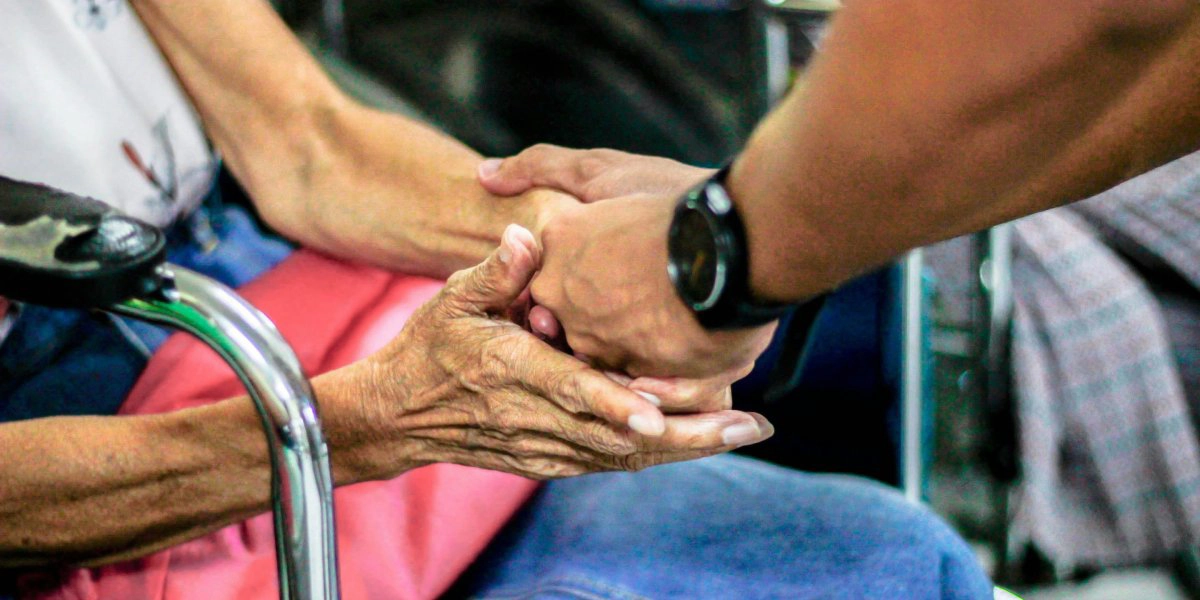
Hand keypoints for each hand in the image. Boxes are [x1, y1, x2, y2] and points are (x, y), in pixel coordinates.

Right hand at [335, 224, 772, 480]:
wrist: (395, 417)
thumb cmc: (427, 350)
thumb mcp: (452, 299)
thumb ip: (497, 271)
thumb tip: (529, 234)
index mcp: (510, 372)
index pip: (571, 390)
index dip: (616, 403)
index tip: (661, 413)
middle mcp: (531, 418)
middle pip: (617, 436)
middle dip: (686, 434)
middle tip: (748, 425)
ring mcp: (542, 447)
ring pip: (623, 456)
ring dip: (684, 448)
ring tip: (743, 431)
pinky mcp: (548, 461)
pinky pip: (609, 462)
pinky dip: (656, 454)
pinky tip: (700, 441)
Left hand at [478, 146, 756, 407]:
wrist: (737, 246)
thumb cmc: (672, 203)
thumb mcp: (603, 171)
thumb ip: (540, 168)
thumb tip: (485, 175)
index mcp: (555, 264)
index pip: (542, 284)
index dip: (573, 278)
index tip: (603, 269)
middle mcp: (571, 313)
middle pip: (573, 327)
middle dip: (598, 320)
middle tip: (637, 300)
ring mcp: (608, 350)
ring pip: (610, 360)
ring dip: (632, 352)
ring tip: (669, 329)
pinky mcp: (649, 380)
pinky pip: (647, 388)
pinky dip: (664, 379)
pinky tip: (685, 357)